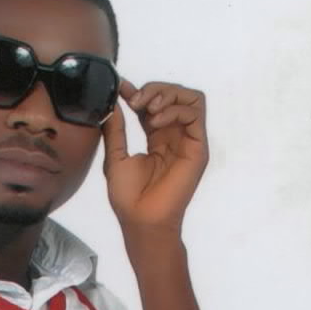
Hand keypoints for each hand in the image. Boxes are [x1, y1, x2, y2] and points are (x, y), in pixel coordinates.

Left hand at [101, 76, 208, 235]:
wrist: (141, 220)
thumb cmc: (128, 198)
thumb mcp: (115, 157)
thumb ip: (116, 130)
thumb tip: (112, 103)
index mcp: (157, 139)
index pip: (154, 104)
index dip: (140, 92)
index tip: (122, 89)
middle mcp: (175, 137)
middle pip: (174, 95)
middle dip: (154, 89)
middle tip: (135, 101)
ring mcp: (188, 142)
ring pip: (189, 98)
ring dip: (167, 95)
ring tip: (148, 110)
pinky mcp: (198, 148)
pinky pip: (195, 113)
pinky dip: (175, 109)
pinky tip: (156, 122)